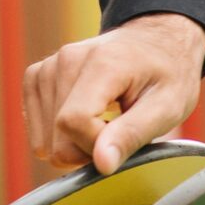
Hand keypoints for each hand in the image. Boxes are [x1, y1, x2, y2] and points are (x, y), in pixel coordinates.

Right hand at [23, 14, 204, 174]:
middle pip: (57, 137)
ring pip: (45, 139)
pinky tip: (86, 119)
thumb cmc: (167, 74)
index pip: (74, 122)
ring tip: (104, 122)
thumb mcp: (168, 106)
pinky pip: (36, 128)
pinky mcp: (36, 76)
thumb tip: (102, 164)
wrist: (154, 41)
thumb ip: (132, 134)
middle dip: (87, 149)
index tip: (124, 139)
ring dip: (74, 143)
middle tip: (118, 133)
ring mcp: (47, 67)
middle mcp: (65, 59)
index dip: (97, 146)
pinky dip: (59, 135)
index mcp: (100, 63)